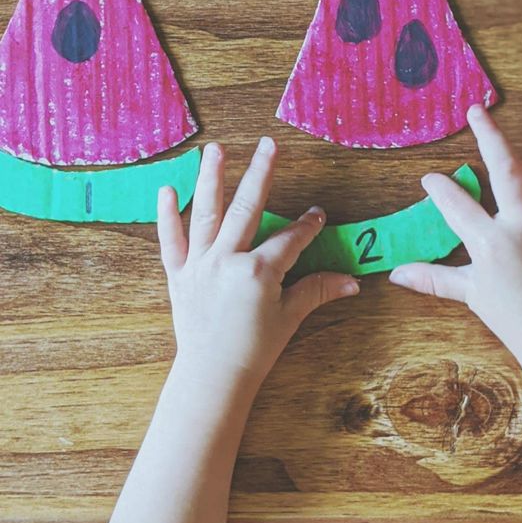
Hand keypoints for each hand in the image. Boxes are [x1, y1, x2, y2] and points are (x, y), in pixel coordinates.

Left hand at [157, 138, 358, 387]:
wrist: (213, 377)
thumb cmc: (254, 350)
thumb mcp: (289, 317)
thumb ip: (318, 291)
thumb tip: (353, 281)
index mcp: (257, 272)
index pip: (289, 239)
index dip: (307, 226)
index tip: (317, 213)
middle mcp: (226, 261)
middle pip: (247, 209)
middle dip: (261, 174)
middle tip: (269, 145)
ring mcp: (199, 266)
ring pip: (206, 215)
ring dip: (211, 179)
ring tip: (215, 149)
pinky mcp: (178, 275)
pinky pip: (171, 241)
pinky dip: (167, 216)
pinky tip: (166, 189)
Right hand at [389, 105, 521, 363]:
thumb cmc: (511, 316)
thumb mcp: (468, 294)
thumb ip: (433, 278)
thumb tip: (394, 274)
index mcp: (491, 242)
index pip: (458, 206)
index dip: (440, 190)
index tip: (429, 178)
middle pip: (506, 172)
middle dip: (490, 138)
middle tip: (478, 110)